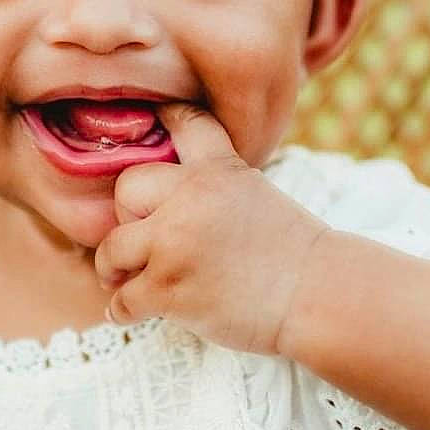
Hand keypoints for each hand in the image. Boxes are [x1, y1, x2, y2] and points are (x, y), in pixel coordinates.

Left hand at [94, 103, 330, 357]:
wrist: (318, 296)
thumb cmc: (291, 254)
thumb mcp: (256, 194)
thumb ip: (214, 184)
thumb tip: (166, 199)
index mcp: (218, 170)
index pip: (183, 123)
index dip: (165, 117)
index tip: (155, 117)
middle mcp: (190, 197)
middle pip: (125, 189)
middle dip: (128, 218)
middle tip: (145, 243)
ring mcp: (175, 243)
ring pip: (111, 250)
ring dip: (114, 270)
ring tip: (128, 281)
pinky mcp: (169, 289)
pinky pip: (121, 300)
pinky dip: (123, 312)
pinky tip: (133, 312)